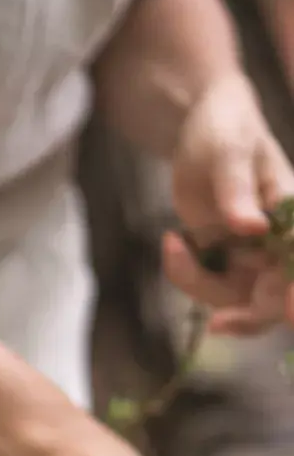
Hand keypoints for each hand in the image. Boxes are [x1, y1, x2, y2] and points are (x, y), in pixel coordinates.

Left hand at [164, 74, 293, 335]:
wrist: (201, 133)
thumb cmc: (226, 130)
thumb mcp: (229, 152)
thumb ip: (239, 191)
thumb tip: (253, 229)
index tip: (288, 310)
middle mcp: (281, 243)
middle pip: (276, 301)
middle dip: (249, 317)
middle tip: (218, 324)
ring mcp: (254, 258)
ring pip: (236, 301)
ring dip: (200, 284)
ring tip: (173, 244)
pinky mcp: (225, 264)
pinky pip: (207, 288)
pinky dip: (186, 275)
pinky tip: (173, 241)